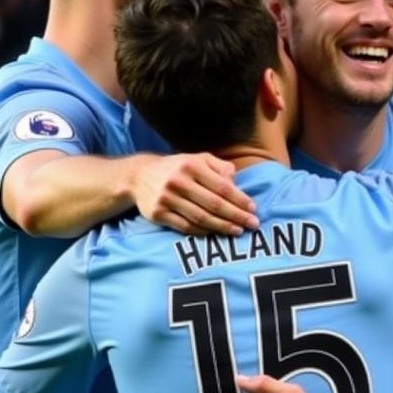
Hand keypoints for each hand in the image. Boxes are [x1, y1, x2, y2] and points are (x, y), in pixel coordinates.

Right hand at [132, 153, 258, 235]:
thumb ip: (220, 167)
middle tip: (253, 224)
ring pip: (201, 218)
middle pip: (214, 204)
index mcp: (191, 166)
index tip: (254, 209)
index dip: (240, 200)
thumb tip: (236, 182)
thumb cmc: (178, 168)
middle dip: (236, 216)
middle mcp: (178, 182)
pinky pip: (185, 227)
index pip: (222, 187)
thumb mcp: (199, 159)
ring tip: (238, 231)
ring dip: (222, 227)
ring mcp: (166, 199)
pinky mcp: (158, 214)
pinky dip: (203, 232)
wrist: (139, 176)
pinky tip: (216, 233)